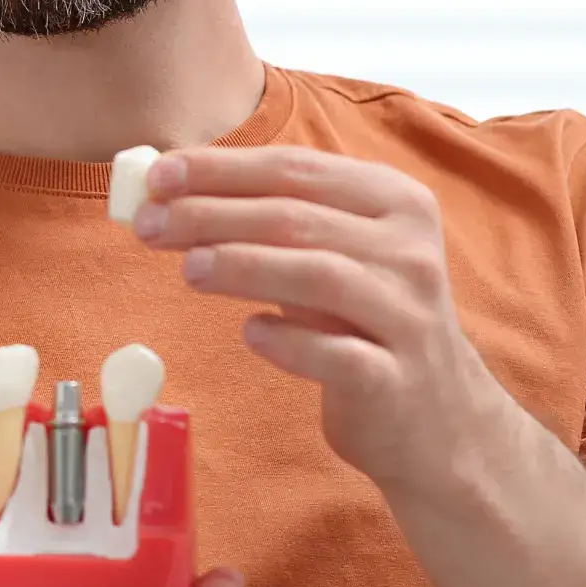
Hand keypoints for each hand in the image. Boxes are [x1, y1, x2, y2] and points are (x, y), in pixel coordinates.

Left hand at [133, 145, 529, 494]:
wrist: (437, 418)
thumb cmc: (364, 324)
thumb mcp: (335, 258)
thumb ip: (274, 223)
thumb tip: (172, 193)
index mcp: (394, 202)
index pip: (296, 168)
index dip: (221, 168)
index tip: (157, 175)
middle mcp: (409, 251)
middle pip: (297, 216)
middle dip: (213, 213)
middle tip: (148, 223)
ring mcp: (408, 316)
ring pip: (319, 274)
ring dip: (243, 265)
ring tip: (186, 268)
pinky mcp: (396, 379)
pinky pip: (335, 354)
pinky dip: (288, 340)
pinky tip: (250, 333)